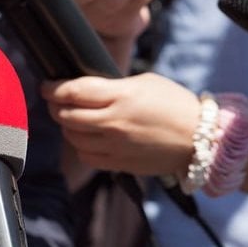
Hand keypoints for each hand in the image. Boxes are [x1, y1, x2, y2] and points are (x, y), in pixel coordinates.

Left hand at [42, 73, 198, 176]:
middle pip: (67, 115)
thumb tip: (87, 90)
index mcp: (121, 96)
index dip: (54, 88)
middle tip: (54, 101)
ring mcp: (114, 145)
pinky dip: (79, 146)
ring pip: (72, 136)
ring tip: (70, 118)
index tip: (47, 86)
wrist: (200, 140)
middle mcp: (113, 122)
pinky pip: (86, 156)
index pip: (73, 91)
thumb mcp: (144, 82)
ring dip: (66, 126)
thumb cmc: (175, 105)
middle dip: (55, 106)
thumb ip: (113, 86)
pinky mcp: (118, 163)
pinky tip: (85, 138)